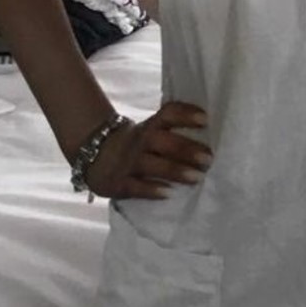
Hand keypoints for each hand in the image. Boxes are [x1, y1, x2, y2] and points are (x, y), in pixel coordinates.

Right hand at [85, 101, 212, 200]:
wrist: (93, 154)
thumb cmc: (137, 144)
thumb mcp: (150, 132)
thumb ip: (173, 132)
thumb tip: (212, 138)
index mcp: (150, 126)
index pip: (168, 114)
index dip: (185, 115)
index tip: (206, 119)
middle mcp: (140, 141)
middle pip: (162, 141)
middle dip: (186, 149)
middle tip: (208, 158)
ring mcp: (128, 162)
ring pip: (152, 164)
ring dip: (175, 170)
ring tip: (196, 177)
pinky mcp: (118, 183)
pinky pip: (135, 187)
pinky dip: (151, 190)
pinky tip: (168, 192)